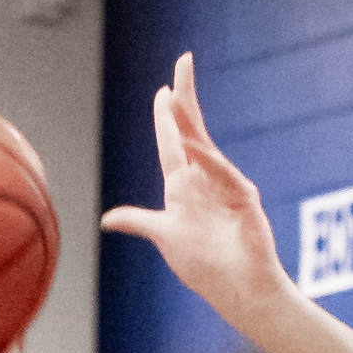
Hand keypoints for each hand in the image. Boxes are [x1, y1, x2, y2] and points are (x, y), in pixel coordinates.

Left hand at [99, 55, 291, 321]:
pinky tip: (192, 147)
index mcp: (184, 186)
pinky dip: (207, 162)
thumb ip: (138, 222)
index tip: (161, 90)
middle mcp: (206, 179)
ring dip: (189, 123)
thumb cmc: (205, 265)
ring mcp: (226, 185)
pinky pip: (222, 175)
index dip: (166, 117)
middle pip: (193, 131)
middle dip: (185, 99)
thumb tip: (108, 220)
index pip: (173, 142)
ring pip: (205, 147)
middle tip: (183, 62)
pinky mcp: (243, 198)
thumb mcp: (164, 236)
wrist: (239, 289)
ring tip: (174, 96)